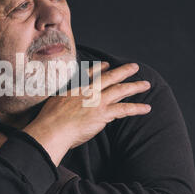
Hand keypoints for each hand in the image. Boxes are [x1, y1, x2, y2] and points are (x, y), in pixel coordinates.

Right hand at [23, 62, 151, 165]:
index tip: (106, 64)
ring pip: (120, 90)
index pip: (89, 75)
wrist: (52, 128)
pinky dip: (136, 108)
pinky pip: (125, 109)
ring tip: (146, 84)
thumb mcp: (52, 104)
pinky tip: (146, 108)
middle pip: (109, 78)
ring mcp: (97, 101)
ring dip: (135, 86)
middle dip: (123, 71)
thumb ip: (60, 102)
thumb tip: (60, 106)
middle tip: (134, 67)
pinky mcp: (103, 114)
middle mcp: (88, 92)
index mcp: (75, 89)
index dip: (100, 68)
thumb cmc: (48, 121)